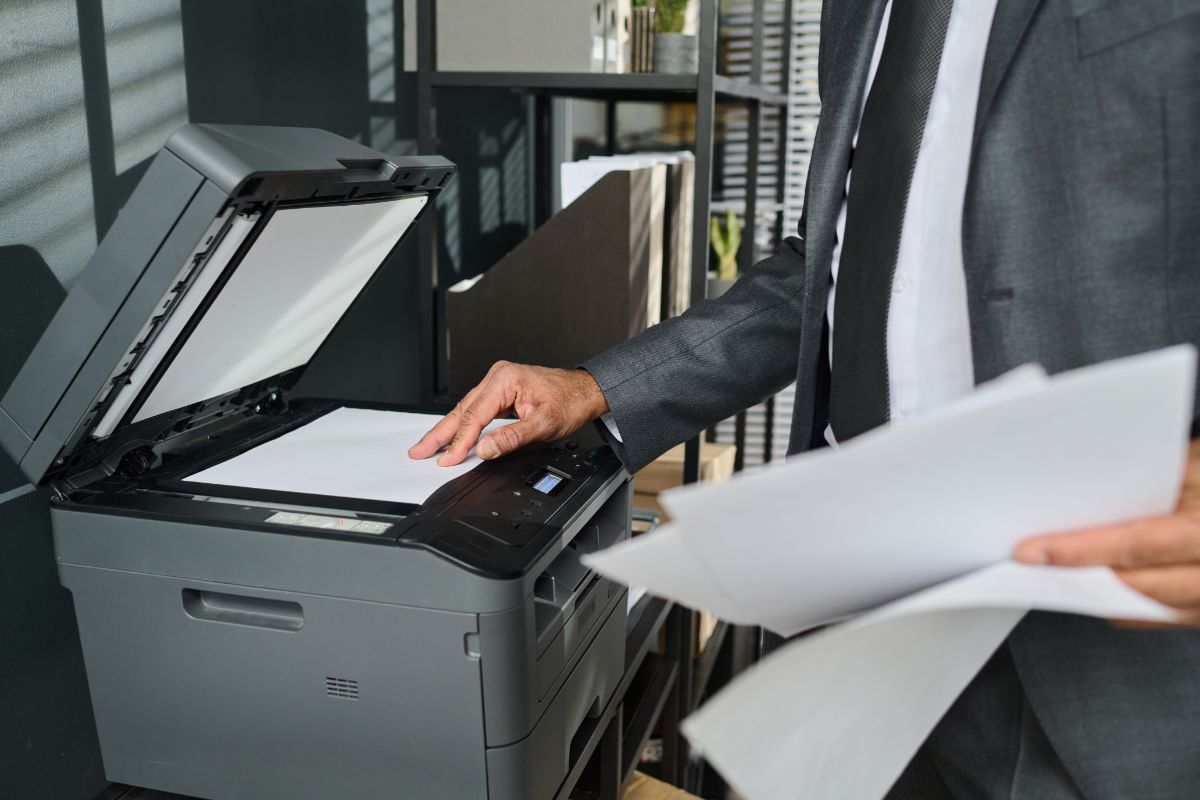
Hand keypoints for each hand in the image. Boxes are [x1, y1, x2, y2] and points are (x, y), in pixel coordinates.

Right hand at [408, 362, 609, 466]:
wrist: (584, 391)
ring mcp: (497, 382)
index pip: (475, 416)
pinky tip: (451, 434)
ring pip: (465, 409)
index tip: (447, 459)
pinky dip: (462, 423)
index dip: (459, 441)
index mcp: (505, 380)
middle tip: (418, 450)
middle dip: (438, 433)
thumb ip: (511, 438)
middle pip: (462, 410)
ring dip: (447, 429)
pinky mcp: (500, 390)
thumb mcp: (542, 425)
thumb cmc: (568, 402)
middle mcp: (497, 377)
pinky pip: (475, 408)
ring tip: (427, 446)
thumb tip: (484, 449)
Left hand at [1014, 439, 1199, 623]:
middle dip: (1075, 576)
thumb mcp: (1196, 466)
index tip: (1031, 551)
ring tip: (1049, 573)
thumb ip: (1148, 483)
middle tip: (1028, 564)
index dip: (1077, 551)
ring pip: (1142, 608)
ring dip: (1093, 592)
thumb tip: (1082, 492)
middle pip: (1132, 586)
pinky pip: (1159, 616)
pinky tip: (1092, 586)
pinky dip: (1122, 602)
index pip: (1134, 546)